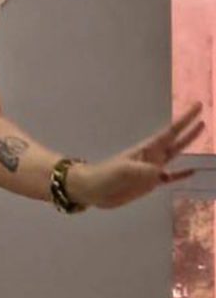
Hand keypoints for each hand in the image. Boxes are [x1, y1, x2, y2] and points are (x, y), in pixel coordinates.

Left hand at [72, 103, 205, 208]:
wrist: (92, 190)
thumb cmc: (105, 176)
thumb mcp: (124, 170)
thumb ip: (144, 170)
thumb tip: (163, 173)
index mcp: (146, 149)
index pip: (170, 132)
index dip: (184, 120)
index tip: (197, 107)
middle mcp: (152, 157)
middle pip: (175, 141)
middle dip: (189, 130)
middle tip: (203, 118)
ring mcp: (152, 170)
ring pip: (175, 155)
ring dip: (187, 145)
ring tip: (200, 134)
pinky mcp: (150, 183)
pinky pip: (170, 177)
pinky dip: (181, 175)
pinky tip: (192, 171)